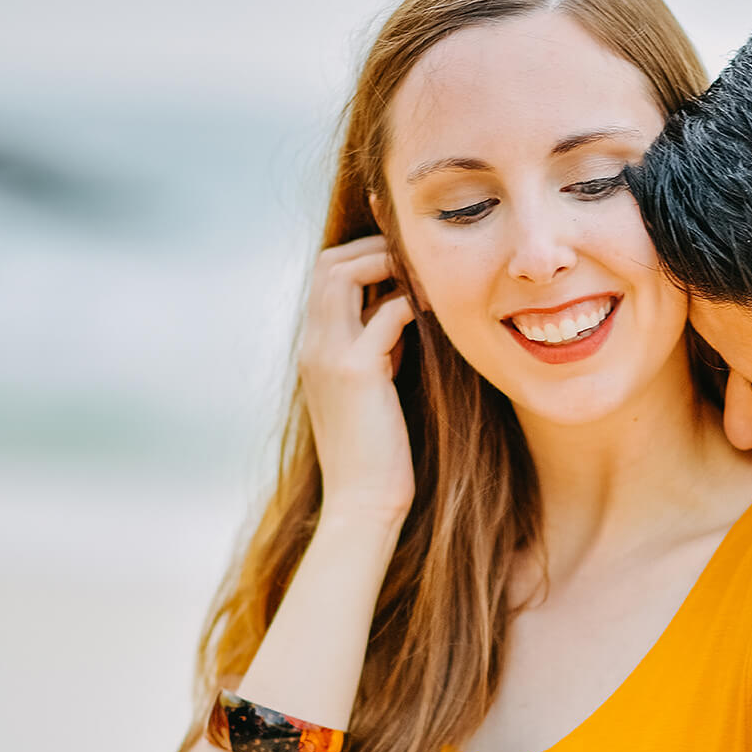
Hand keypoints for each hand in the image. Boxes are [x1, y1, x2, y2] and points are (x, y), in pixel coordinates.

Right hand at [299, 236, 414, 526]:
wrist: (363, 502)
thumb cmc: (378, 453)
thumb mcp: (372, 390)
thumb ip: (378, 350)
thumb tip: (403, 315)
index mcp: (314, 350)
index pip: (324, 276)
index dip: (363, 259)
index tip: (404, 268)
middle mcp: (314, 346)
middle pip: (328, 263)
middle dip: (373, 249)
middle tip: (418, 262)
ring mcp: (329, 355)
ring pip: (343, 273)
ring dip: (388, 264)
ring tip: (426, 279)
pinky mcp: (356, 371)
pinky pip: (386, 312)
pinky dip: (412, 303)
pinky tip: (438, 314)